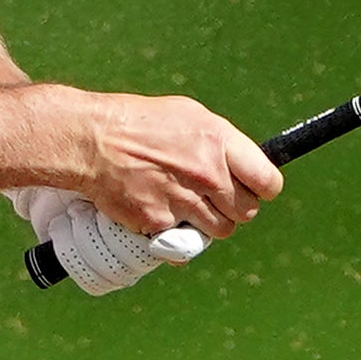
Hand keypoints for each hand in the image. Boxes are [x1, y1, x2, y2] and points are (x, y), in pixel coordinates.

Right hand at [52, 86, 279, 242]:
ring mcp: (184, 201)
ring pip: (220, 230)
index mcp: (218, 142)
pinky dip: (177, 233)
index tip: (256, 189)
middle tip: (214, 196)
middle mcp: (206, 173)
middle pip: (246, 212)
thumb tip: (245, 165)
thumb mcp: (191, 117)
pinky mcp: (160, 223)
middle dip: (234, 207)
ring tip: (187, 203)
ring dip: (209, 223)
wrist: (92, 141)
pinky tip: (162, 210)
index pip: (267, 181)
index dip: (264, 188)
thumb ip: (222, 144)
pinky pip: (185, 242)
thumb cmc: (141, 123)